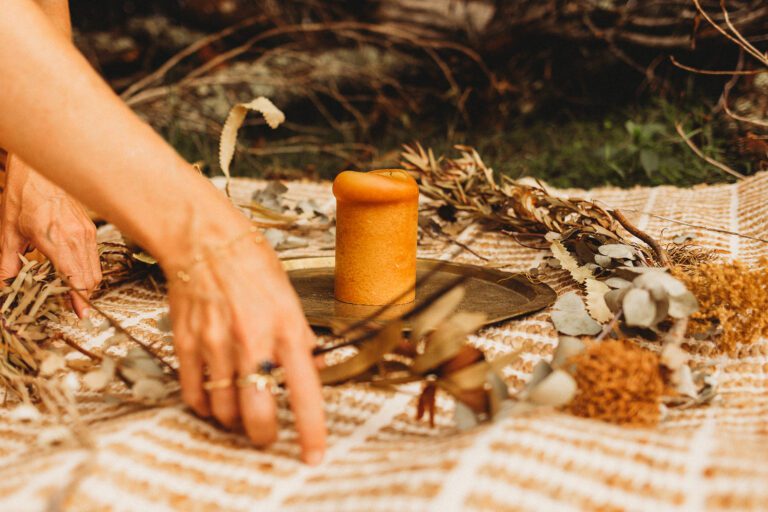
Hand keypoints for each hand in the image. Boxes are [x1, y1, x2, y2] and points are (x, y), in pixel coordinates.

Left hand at [0, 154, 100, 317]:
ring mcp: (86, 233)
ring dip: (87, 284)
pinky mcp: (88, 228)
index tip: (81, 313)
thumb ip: (7, 263)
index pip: (74, 277)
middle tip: (74, 309)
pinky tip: (75, 273)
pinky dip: (87, 269)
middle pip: (89, 277)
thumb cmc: (23, 195)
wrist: (38, 172)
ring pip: (94, 269)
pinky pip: (93, 256)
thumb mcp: (9, 232)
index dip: (79, 298)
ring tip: (75, 294)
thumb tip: (4, 284)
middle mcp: (77, 237)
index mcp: (56, 239)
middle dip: (84, 295)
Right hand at [165, 220, 325, 464]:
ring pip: (224, 410)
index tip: (313, 454)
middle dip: (264, 435)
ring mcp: (216, 344)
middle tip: (267, 434)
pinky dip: (205, 406)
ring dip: (234, 421)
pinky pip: (194, 393)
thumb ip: (301, 338)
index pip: (305, 392)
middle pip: (257, 414)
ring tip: (240, 411)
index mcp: (286, 328)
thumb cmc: (251, 262)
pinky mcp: (187, 344)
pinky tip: (214, 398)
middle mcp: (252, 340)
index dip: (311, 430)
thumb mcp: (290, 297)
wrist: (204, 240)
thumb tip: (314, 370)